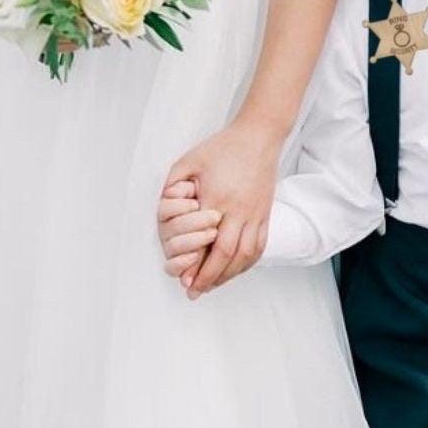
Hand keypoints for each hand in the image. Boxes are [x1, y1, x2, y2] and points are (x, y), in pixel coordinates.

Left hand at [163, 124, 280, 298]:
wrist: (259, 137)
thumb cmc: (223, 147)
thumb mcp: (190, 160)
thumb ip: (172, 184)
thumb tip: (161, 205)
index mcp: (218, 199)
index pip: (207, 243)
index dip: (196, 266)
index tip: (184, 280)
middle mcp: (240, 210)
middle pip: (227, 255)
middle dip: (210, 278)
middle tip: (195, 291)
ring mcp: (256, 213)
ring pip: (245, 255)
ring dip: (229, 274)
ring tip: (213, 285)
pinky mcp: (266, 213)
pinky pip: (259, 245)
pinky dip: (247, 263)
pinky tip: (236, 269)